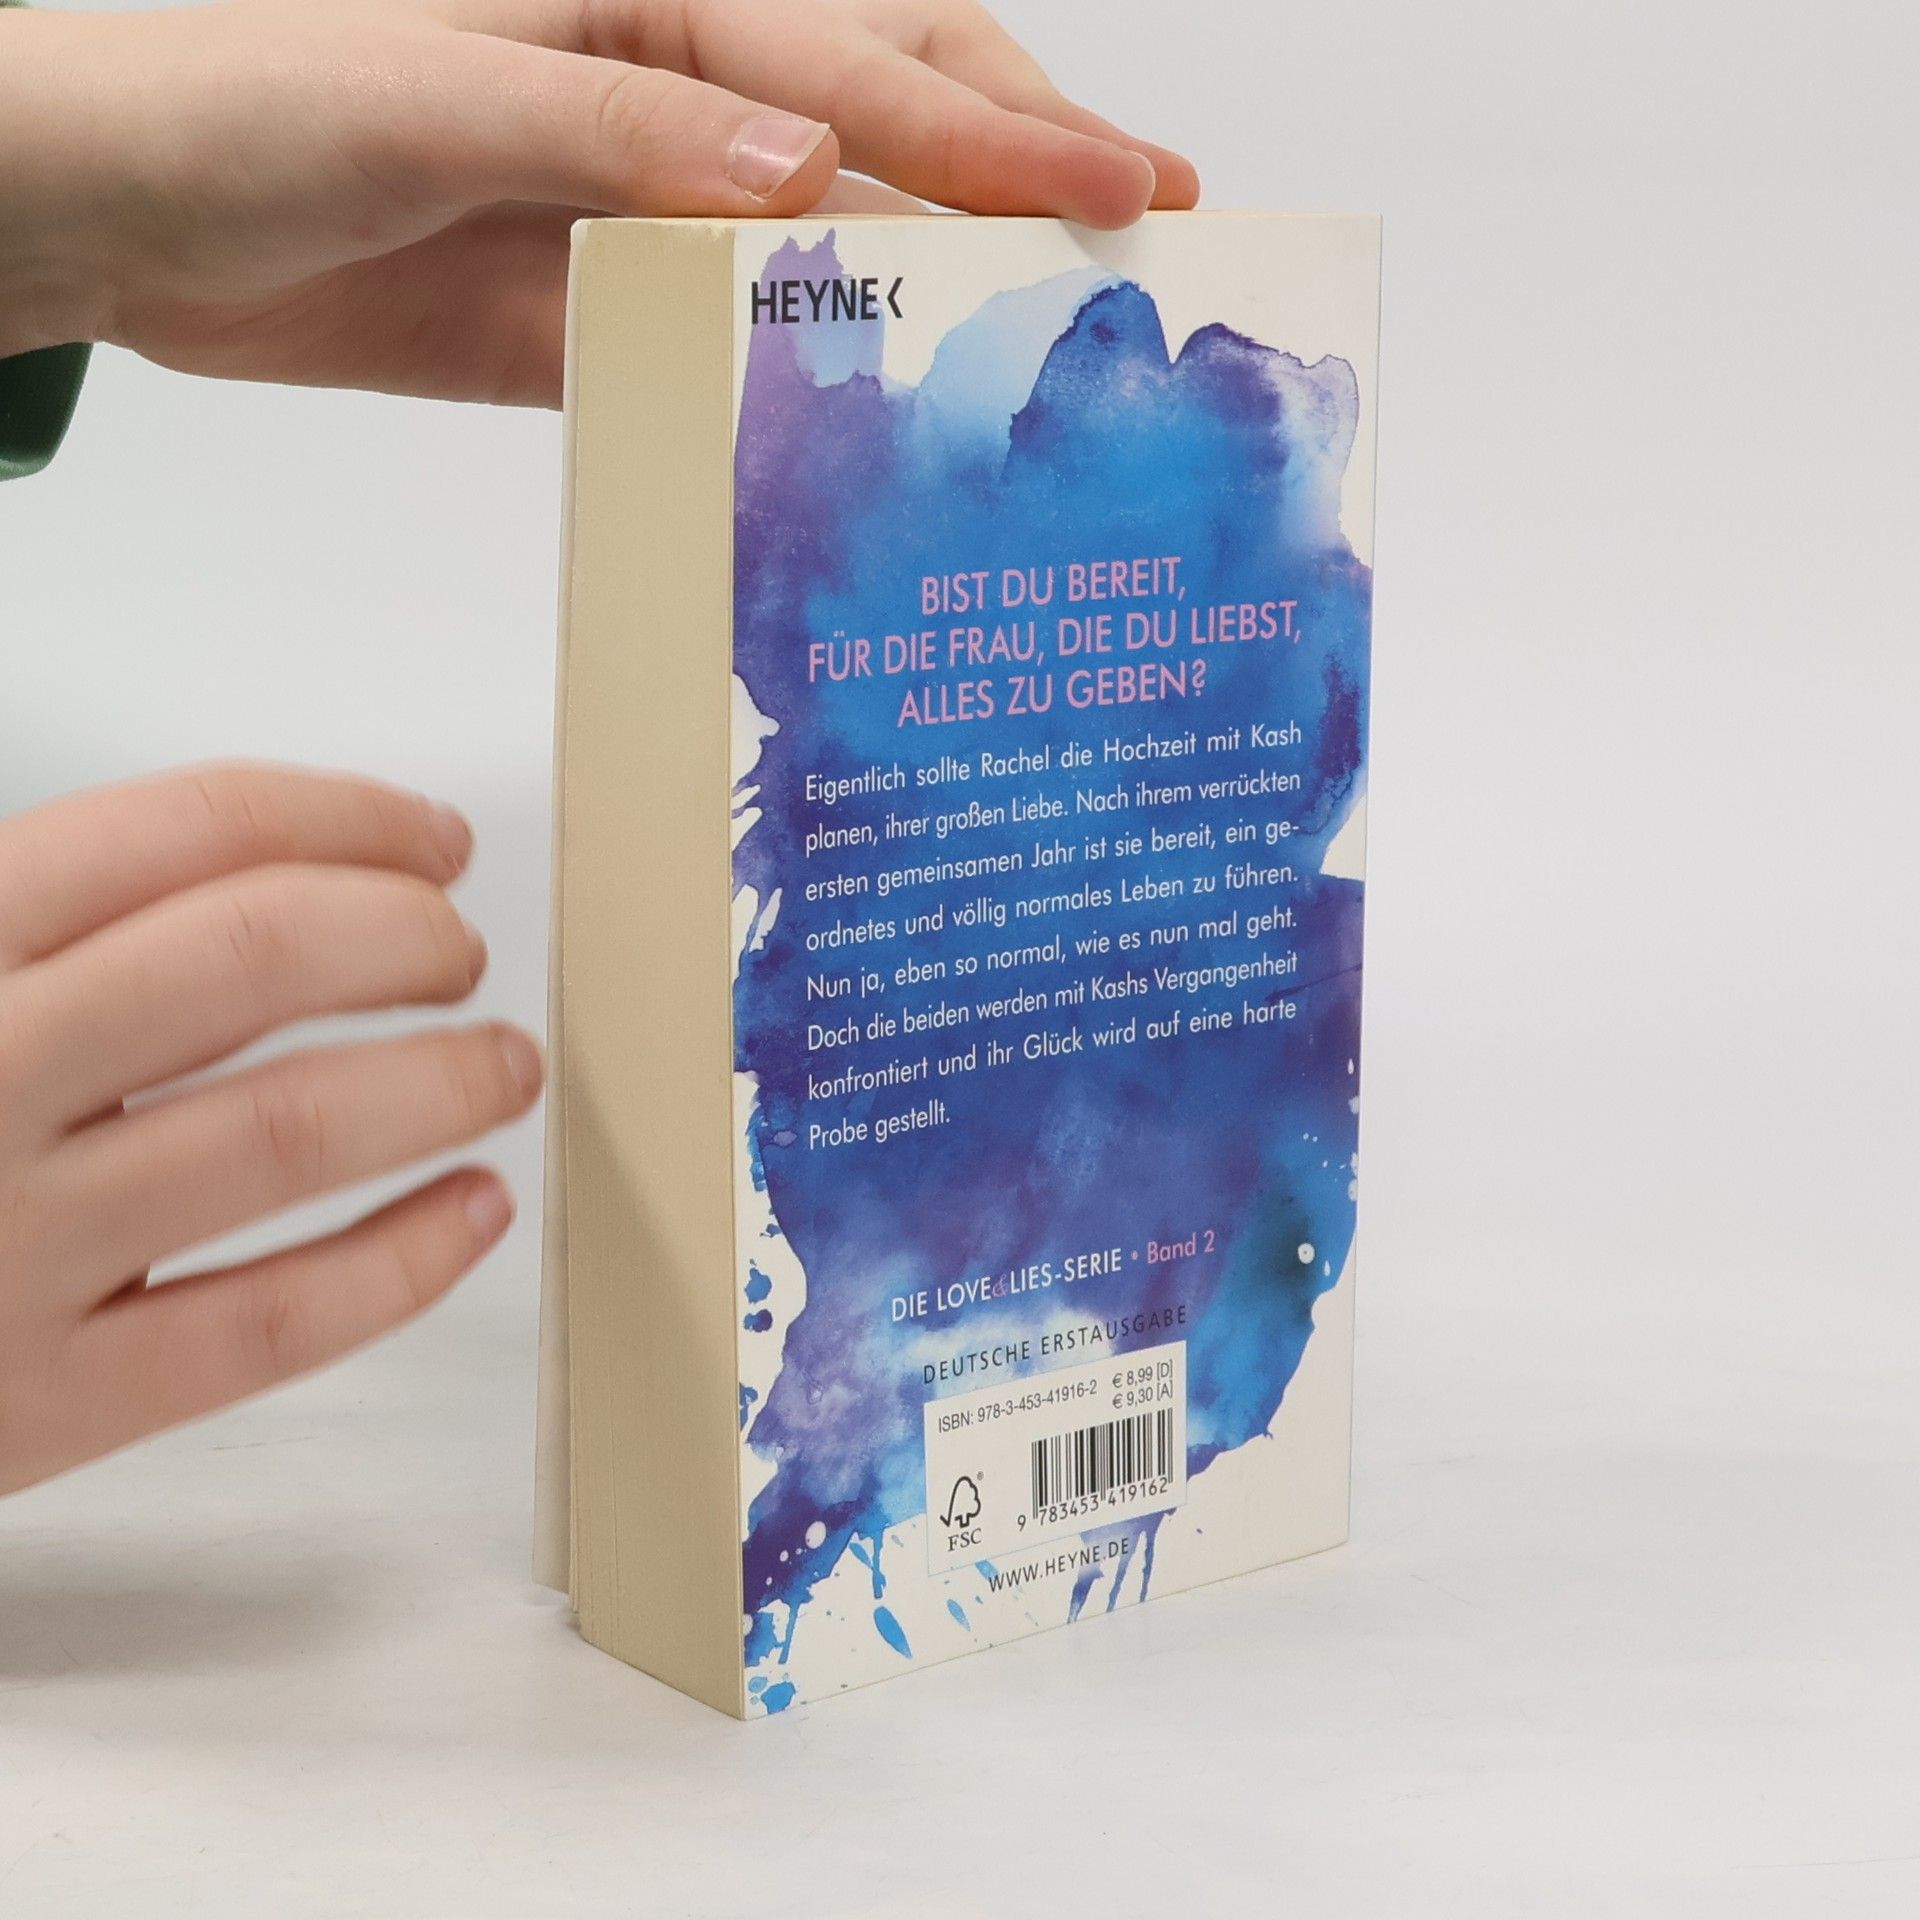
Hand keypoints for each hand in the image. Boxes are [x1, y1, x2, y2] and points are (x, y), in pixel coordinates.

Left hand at [0, 0, 1198, 404]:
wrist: (119, 220)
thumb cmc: (236, 102)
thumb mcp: (421, 98)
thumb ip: (611, 135)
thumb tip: (805, 169)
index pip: (856, 55)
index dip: (997, 128)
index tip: (1125, 190)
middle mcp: (666, 92)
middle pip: (888, 113)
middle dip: (1023, 164)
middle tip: (1157, 227)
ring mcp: (641, 210)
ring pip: (832, 241)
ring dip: (940, 293)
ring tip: (1062, 354)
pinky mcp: (600, 316)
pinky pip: (733, 351)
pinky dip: (810, 389)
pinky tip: (887, 440)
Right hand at [0, 765, 542, 1494]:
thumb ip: (39, 923)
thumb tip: (267, 866)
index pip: (185, 833)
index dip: (346, 820)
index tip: (430, 840)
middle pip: (255, 959)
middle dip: (404, 938)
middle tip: (460, 953)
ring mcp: (11, 1243)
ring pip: (287, 1130)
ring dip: (439, 1083)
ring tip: (504, 1067)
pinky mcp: (43, 1402)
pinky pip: (263, 1326)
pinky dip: (399, 1265)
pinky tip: (472, 1211)